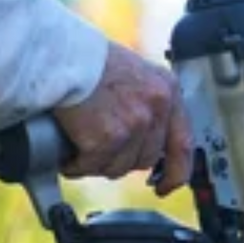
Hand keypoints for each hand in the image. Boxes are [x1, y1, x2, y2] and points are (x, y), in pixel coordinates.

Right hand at [54, 42, 193, 196]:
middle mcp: (156, 107)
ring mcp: (133, 124)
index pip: (183, 144)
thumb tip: (143, 140)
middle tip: (98, 150)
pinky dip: (76, 164)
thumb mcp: (133, 73)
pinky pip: (92, 166)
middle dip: (120, 160)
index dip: (175, 172)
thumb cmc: (87, 61)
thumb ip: (144, 103)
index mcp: (167, 89)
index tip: (165, 186)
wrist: (60, 55)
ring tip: (79, 145)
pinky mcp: (107, 138)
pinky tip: (67, 152)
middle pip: (145, 159)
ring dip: (96, 163)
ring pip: (118, 167)